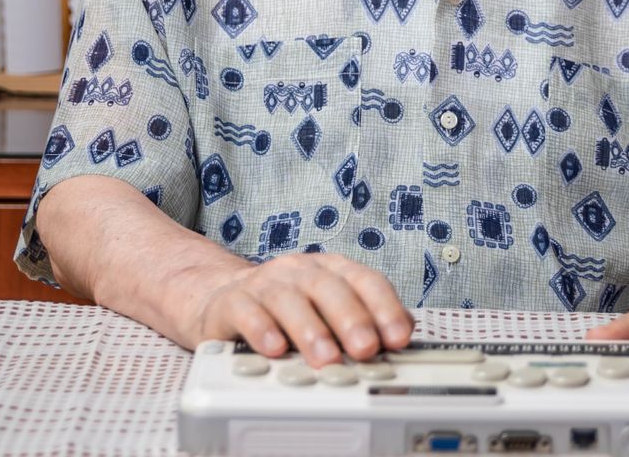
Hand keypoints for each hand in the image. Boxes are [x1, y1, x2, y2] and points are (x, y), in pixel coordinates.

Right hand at [188, 251, 414, 365]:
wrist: (224, 298)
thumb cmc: (287, 308)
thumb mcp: (328, 309)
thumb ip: (364, 318)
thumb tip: (404, 334)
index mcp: (331, 270)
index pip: (365, 280)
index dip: (384, 307)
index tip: (398, 337)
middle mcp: (300, 272)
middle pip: (329, 287)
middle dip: (351, 318)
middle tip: (366, 349)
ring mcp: (265, 283)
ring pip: (289, 299)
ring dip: (310, 329)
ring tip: (326, 358)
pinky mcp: (232, 302)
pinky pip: (246, 311)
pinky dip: (261, 329)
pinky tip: (274, 347)